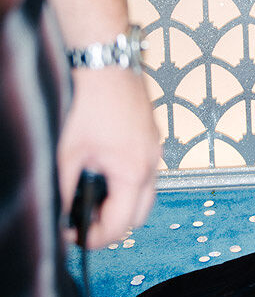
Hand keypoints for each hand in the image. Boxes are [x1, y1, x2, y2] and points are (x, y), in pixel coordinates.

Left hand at [58, 68, 160, 249]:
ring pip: (144, 190)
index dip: (92, 239)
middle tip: (81, 222)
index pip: (119, 225)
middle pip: (139, 214)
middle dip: (111, 224)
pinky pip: (144, 166)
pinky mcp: (149, 131)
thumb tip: (59, 218)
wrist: (103, 58)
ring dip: (120, 199)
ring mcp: (154, 143)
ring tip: (87, 192)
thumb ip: (63, 191)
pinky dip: (125, 177)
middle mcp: (152, 158)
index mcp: (134, 169)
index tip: (71, 237)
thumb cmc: (88, 98)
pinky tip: (99, 165)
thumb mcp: (66, 153)